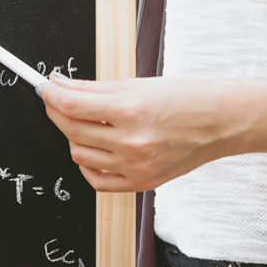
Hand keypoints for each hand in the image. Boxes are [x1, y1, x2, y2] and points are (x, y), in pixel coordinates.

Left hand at [40, 74, 241, 191]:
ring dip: (72, 137)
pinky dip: (86, 165)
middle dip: (56, 112)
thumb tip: (61, 87)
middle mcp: (131, 141)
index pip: (71, 105)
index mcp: (130, 110)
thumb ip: (95, 89)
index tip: (44, 88)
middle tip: (56, 100)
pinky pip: (96, 180)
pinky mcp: (140, 182)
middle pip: (71, 130)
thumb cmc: (187, 98)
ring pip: (79, 155)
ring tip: (82, 122)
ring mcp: (135, 166)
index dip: (50, 94)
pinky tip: (92, 150)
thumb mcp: (139, 84)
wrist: (222, 122)